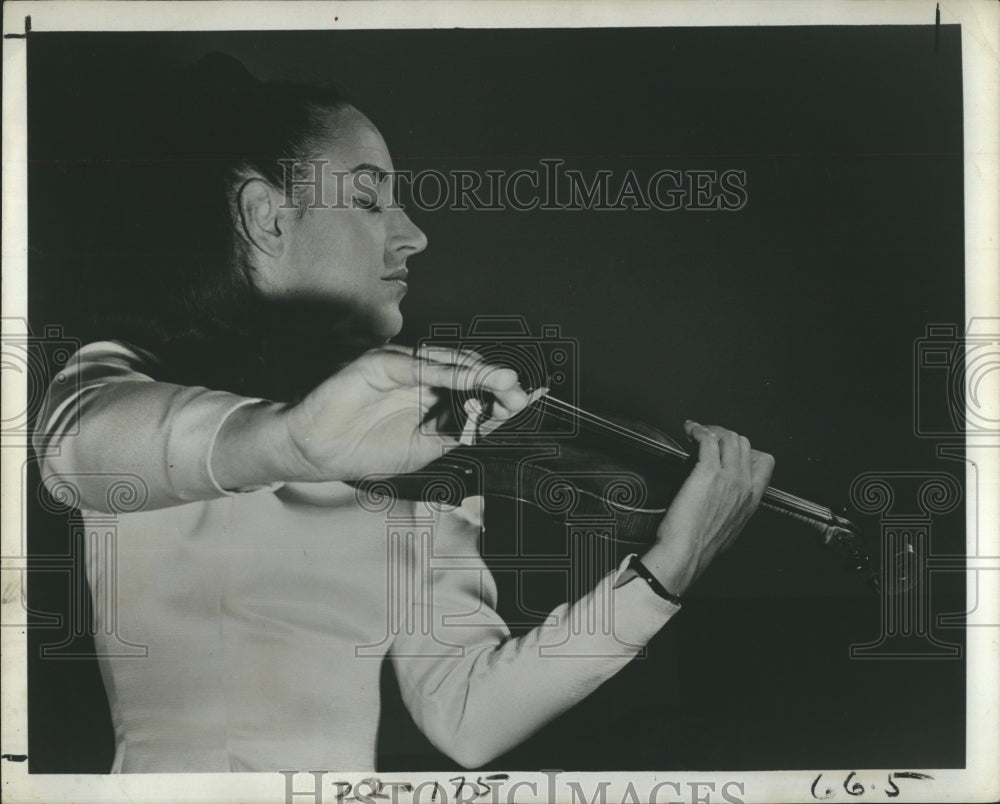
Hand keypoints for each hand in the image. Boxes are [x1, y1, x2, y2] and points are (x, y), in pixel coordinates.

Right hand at [278, 344, 529, 480]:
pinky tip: (467, 379)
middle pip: (470, 370)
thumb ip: (459, 435)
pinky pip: (418, 366)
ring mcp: (402, 366)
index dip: (503, 393)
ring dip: (480, 373)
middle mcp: (422, 376)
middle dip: (498, 384)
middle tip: (521, 395)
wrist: (319, 453)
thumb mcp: (426, 450)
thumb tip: (495, 426)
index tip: (532, 398)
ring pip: (449, 362)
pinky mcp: (379, 363)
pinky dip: (445, 372)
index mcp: (434, 395)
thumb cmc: (367, 450)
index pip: (477, 388)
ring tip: (506, 383)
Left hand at [641, 421, 773, 596]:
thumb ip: (734, 510)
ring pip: (728, 438)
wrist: (687, 552)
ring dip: (712, 430)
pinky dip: (698, 430)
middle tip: (708, 438)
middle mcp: (743, 485)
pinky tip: (690, 430)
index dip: (747, 451)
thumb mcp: (730, 529)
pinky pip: (707, 439)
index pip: (765, 462)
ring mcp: (727, 477)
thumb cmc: (700, 545)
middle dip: (725, 435)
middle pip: (744, 444)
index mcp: (752, 500)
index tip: (730, 450)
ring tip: (697, 432)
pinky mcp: (707, 471)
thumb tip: (725, 501)